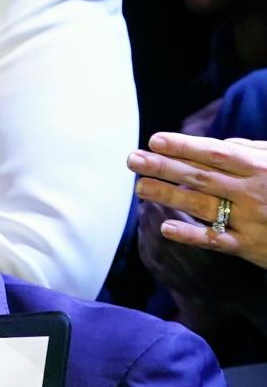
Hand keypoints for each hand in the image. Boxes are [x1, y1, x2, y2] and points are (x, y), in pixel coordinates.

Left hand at [128, 135, 266, 268]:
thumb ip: (253, 151)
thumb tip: (222, 143)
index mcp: (261, 166)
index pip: (215, 153)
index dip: (184, 146)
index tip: (154, 140)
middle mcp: (253, 191)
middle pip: (200, 177)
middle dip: (164, 166)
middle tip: (132, 160)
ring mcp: (250, 219)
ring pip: (202, 206)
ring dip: (168, 196)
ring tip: (140, 187)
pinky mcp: (250, 246)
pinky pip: (215, 240)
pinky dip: (190, 234)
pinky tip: (164, 227)